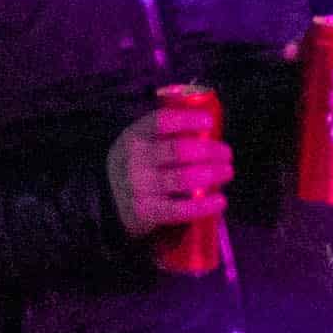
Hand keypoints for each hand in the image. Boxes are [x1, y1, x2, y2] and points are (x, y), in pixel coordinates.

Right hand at [107, 105, 231, 240]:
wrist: (105, 199)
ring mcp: (141, 187)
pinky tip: (220, 201)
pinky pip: (181, 209)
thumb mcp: (140, 143)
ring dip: (212, 174)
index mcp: (135, 136)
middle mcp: (136, 159)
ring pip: (184, 178)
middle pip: (180, 150)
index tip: (209, 122)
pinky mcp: (148, 212)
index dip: (187, 120)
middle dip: (210, 150)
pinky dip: (204, 205)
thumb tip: (210, 132)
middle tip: (226, 154)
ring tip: (227, 172)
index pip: (161, 122)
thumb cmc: (136, 165)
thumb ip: (166, 135)